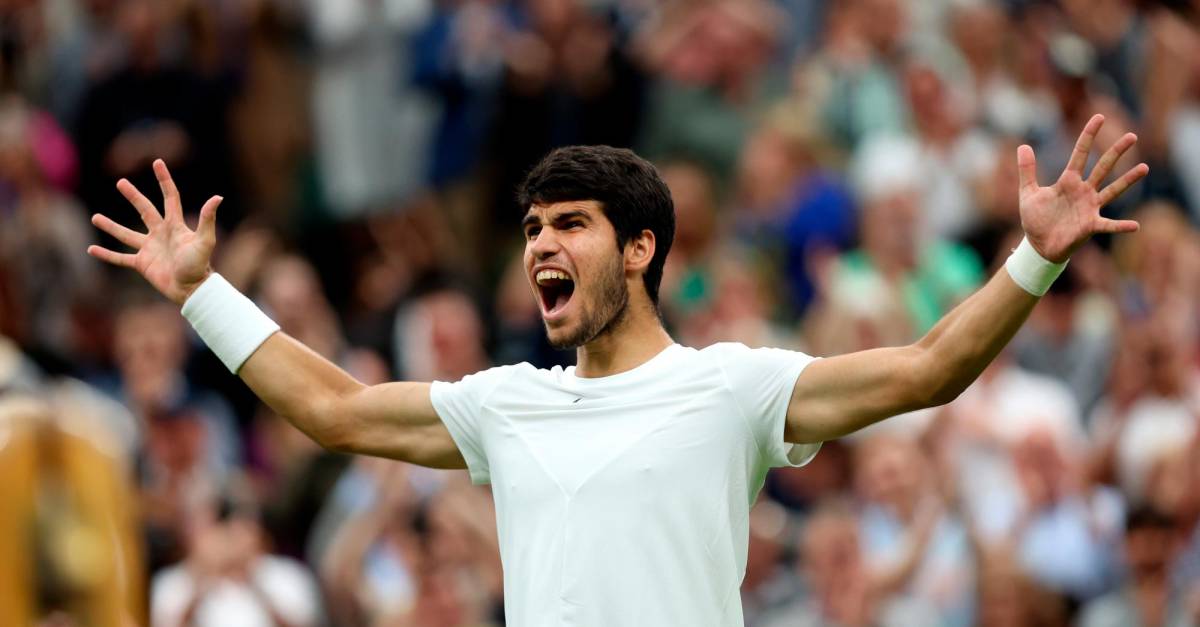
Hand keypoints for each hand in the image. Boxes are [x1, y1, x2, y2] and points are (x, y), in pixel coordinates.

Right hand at [87, 159, 222, 304]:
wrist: (192, 289)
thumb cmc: (200, 265)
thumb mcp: (204, 240)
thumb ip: (207, 219)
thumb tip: (217, 197)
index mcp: (175, 225)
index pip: (169, 197)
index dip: (164, 180)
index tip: (157, 162)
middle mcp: (161, 233)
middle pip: (145, 210)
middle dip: (133, 196)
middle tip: (121, 182)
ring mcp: (150, 248)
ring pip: (126, 234)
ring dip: (111, 226)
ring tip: (94, 217)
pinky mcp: (142, 264)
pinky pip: (120, 258)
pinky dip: (106, 254)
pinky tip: (91, 249)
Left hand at [1018, 114, 1147, 262]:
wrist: (1038, 245)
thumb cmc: (1036, 219)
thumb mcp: (1028, 193)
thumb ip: (1027, 170)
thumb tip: (1023, 145)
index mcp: (1068, 181)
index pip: (1080, 154)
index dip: (1088, 136)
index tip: (1098, 117)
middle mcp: (1083, 191)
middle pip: (1103, 167)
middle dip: (1116, 152)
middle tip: (1132, 136)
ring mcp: (1090, 207)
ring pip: (1112, 190)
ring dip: (1128, 180)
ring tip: (1144, 168)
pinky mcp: (1091, 225)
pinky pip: (1109, 225)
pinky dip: (1121, 225)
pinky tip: (1135, 225)